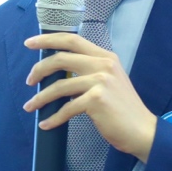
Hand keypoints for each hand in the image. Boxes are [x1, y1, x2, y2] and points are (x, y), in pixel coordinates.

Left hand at [23, 32, 157, 162]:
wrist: (142, 131)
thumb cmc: (122, 110)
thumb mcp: (109, 82)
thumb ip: (89, 71)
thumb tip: (58, 72)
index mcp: (105, 57)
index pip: (72, 40)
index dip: (48, 39)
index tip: (30, 43)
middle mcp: (104, 64)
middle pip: (61, 58)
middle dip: (39, 69)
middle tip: (29, 81)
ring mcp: (101, 81)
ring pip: (59, 86)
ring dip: (40, 98)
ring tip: (30, 106)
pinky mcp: (97, 100)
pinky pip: (66, 108)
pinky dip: (53, 118)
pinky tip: (46, 124)